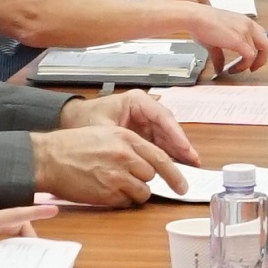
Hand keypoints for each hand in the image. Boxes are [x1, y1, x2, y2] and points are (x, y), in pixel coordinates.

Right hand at [32, 117, 176, 203]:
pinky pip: (126, 202)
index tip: (183, 186)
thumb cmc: (72, 146)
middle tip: (129, 178)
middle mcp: (125, 156)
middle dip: (144, 179)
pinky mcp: (107, 193)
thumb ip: (128, 146)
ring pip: (142, 192)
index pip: (161, 157)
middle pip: (152, 175)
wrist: (47, 158)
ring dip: (134, 192)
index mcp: (126, 138)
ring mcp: (117, 176)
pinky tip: (105, 191)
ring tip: (114, 184)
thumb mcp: (105, 134)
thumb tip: (147, 163)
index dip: (175, 174)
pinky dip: (120, 200)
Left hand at [90, 88, 206, 164]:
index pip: (162, 117)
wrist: (73, 119)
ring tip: (190, 167)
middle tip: (193, 161)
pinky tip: (176, 167)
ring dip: (178, 151)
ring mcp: (146, 121)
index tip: (185, 149)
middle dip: (181, 145)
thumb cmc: (85, 118)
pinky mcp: (144, 132)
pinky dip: (168, 154)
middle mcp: (145, 109)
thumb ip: (122, 141)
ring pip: (167, 136)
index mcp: (137, 101)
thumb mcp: (102, 128)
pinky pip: (160, 143)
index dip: (176, 134)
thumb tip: (139, 157)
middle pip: (169, 127)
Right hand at [169, 0, 267, 73]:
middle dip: (261, 58)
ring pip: (260, 52)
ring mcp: (245, 32)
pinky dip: (243, 65)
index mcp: (244, 21)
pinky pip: (250, 56)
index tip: (252, 59)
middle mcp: (248, 25)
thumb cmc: (201, 23)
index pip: (261, 35)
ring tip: (237, 69)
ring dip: (249, 64)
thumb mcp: (214, 40)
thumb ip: (219, 55)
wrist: (195, 17)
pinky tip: (233, 69)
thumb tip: (219, 68)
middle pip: (266, 44)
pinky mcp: (240, 40)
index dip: (258, 49)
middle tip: (252, 68)